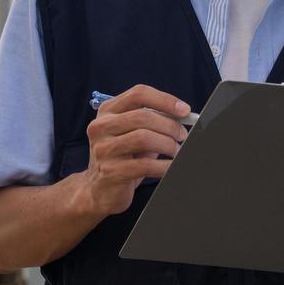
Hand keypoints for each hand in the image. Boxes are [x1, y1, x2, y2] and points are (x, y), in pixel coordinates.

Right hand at [80, 84, 188, 215]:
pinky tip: (170, 167)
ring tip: (177, 152)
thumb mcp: (133, 134)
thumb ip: (153, 122)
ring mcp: (103, 149)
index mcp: (107, 111)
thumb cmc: (122, 158)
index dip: (165, 100)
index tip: (185, 110)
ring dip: (168, 145)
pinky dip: (164, 165)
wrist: (99, 190)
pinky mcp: (110, 171)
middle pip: (143, 116)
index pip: (138, 94)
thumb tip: (183, 116)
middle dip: (170, 126)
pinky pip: (145, 165)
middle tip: (183, 136)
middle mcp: (101, 126)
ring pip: (144, 138)